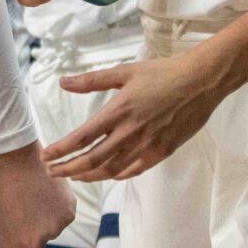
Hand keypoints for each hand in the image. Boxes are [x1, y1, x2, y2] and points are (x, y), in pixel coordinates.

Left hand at [0, 140, 74, 247]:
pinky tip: (43, 191)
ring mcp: (53, 230)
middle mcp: (34, 245)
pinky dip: (56, 205)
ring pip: (51, 228)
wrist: (12, 161)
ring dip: (44, 216)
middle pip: (35, 243)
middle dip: (30, 229)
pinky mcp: (68, 214)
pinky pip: (63, 214)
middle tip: (22, 206)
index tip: (10, 219)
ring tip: (31, 195)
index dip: (12, 234)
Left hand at [42, 54, 224, 180]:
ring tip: (73, 176)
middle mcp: (131, 132)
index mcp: (119, 111)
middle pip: (94, 159)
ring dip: (89, 175)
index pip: (83, 137)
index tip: (46, 155)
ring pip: (113, 169)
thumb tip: (62, 82)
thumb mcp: (123, 71)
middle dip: (69, 168)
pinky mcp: (163, 152)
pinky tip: (106, 174)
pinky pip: (135, 170)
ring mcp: (148, 145)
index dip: (62, 150)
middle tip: (52, 172)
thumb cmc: (162, 73)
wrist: (201, 82)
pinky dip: (117, 175)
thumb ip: (91, 80)